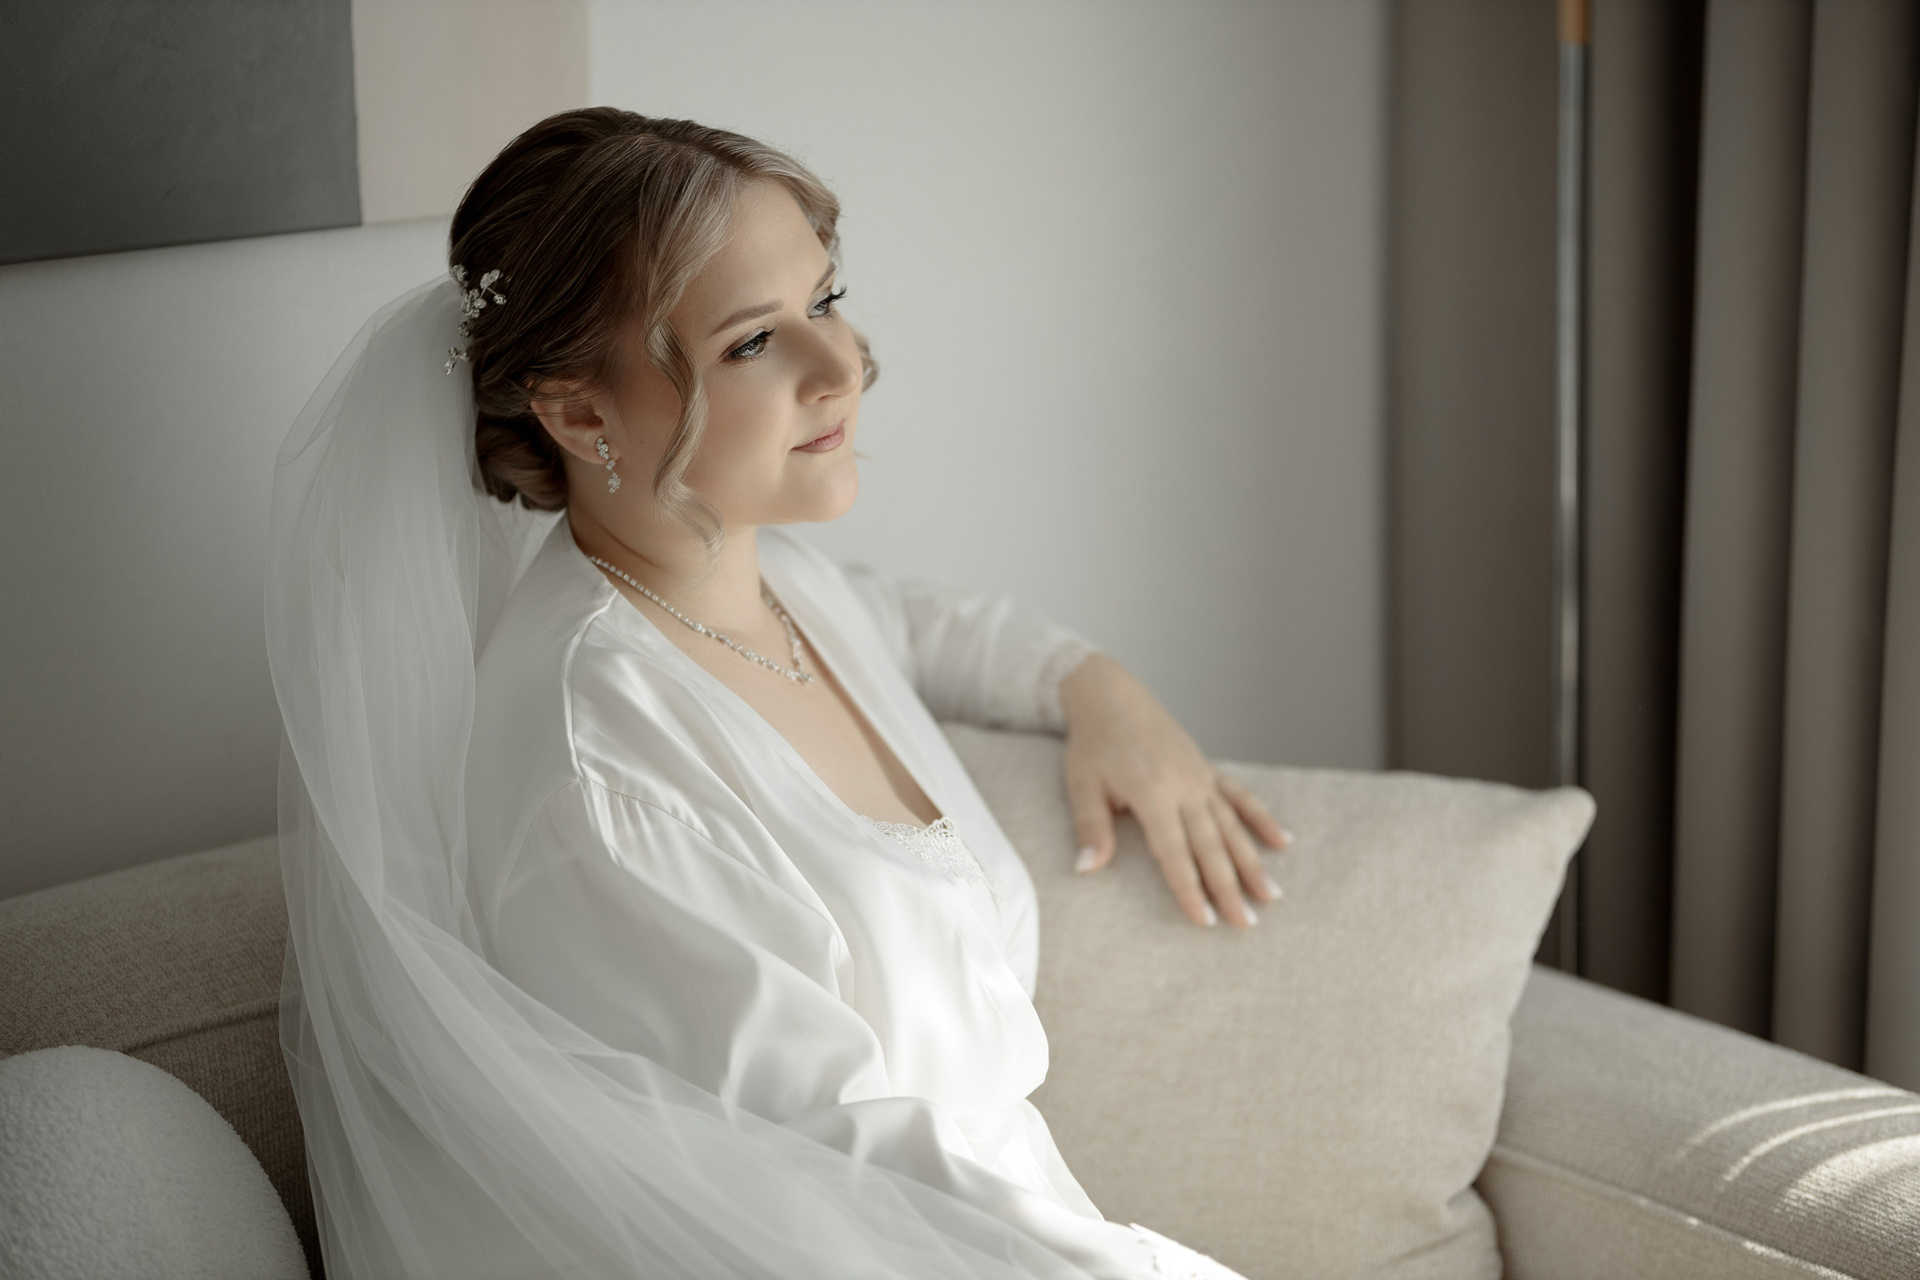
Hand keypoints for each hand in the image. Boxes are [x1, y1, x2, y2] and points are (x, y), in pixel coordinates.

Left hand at [1058, 654, 1290, 927]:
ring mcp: (1200, 777)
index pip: (1175, 852)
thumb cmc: (1093, 742)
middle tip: (1247, 924)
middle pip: (1211, 846)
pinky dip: (1261, 818)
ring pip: (1232, 826)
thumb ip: (1091, 827)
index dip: (1190, 889)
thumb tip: (1087, 869)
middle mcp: (1184, 786)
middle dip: (1229, 888)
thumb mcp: (1081, 784)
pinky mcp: (1207, 768)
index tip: (1206, 921)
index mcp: (1152, 792)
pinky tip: (1283, 841)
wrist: (1111, 694)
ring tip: (1271, 895)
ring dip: (1252, 862)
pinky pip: (1240, 796)